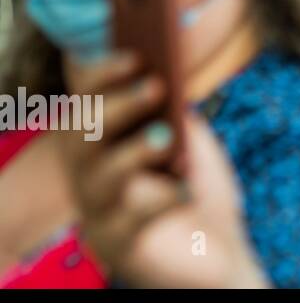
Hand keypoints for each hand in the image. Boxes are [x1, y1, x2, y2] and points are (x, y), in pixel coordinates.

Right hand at [57, 52, 267, 288]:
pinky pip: (127, 223)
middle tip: (155, 84)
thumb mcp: (188, 139)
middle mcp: (88, 175)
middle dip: (116, 105)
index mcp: (101, 142)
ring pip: (96, 179)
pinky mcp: (118, 247)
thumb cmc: (195, 183)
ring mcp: (99, 213)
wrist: (215, 248)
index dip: (102, 76)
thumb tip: (168, 70)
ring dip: (132, 150)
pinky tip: (187, 190)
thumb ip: (174, 109)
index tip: (135, 54)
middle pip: (81, 136)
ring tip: (165, 136)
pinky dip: (160, 202)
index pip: (86, 102)